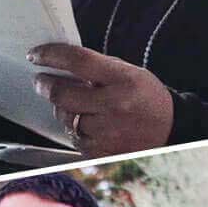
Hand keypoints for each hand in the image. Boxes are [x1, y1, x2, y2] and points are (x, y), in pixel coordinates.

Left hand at [29, 44, 173, 156]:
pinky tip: (84, 121)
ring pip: (64, 117)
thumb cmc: (147, 97)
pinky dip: (72, 127)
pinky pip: (73, 137)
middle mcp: (114, 106)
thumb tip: (61, 63)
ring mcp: (107, 132)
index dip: (51, 55)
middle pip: (63, 94)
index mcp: (122, 80)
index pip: (78, 61)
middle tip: (41, 80)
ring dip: (61, 107)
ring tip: (71, 102)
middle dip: (45, 85)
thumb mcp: (128, 72)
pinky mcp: (102, 151)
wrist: (170, 130)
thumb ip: (97, 67)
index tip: (36, 55)